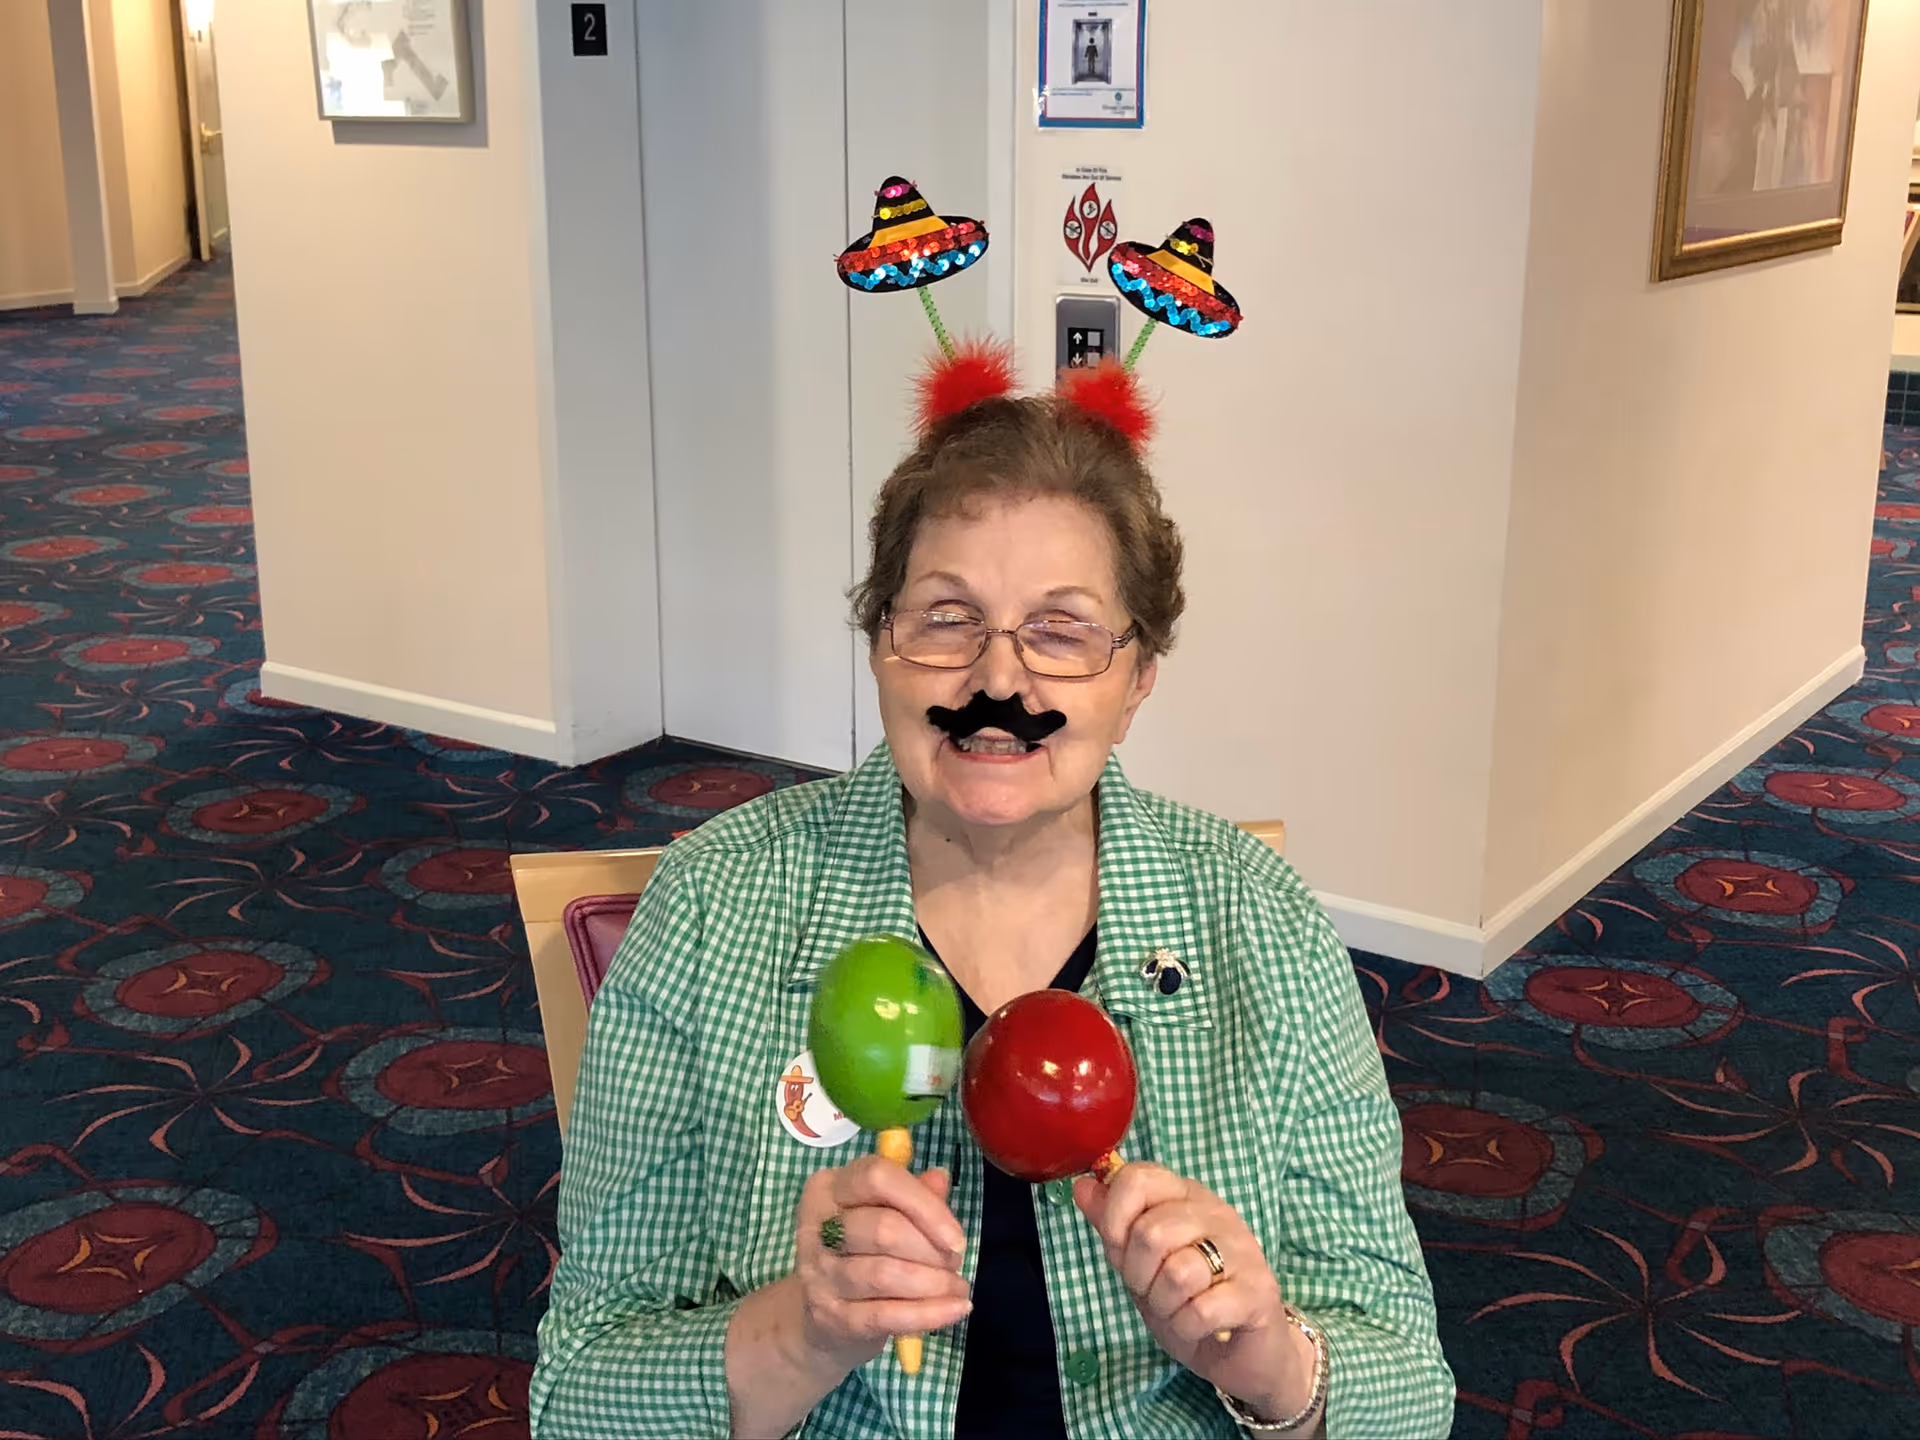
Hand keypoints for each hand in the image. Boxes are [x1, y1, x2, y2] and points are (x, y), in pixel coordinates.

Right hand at [790, 1155, 971, 1372]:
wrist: (817, 1318)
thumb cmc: (858, 1253)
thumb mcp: (880, 1213)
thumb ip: (911, 1193)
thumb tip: (940, 1178)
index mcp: (828, 1189)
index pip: (877, 1178)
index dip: (924, 1204)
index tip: (955, 1235)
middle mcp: (816, 1228)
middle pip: (883, 1228)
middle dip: (931, 1249)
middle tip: (954, 1262)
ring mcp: (821, 1275)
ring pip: (884, 1274)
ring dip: (934, 1283)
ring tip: (957, 1287)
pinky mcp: (831, 1317)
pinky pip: (886, 1315)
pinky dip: (928, 1313)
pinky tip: (955, 1309)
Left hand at [1074, 1164, 1315, 1421]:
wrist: (1243, 1352)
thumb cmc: (1190, 1302)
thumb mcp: (1140, 1263)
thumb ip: (1113, 1224)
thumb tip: (1081, 1185)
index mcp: (1187, 1197)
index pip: (1140, 1177)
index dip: (1115, 1216)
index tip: (1119, 1248)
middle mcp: (1219, 1215)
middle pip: (1151, 1232)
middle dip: (1138, 1275)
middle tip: (1153, 1291)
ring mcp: (1243, 1252)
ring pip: (1177, 1273)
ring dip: (1164, 1305)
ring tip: (1178, 1309)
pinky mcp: (1258, 1293)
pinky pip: (1201, 1310)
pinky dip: (1187, 1327)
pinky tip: (1199, 1328)